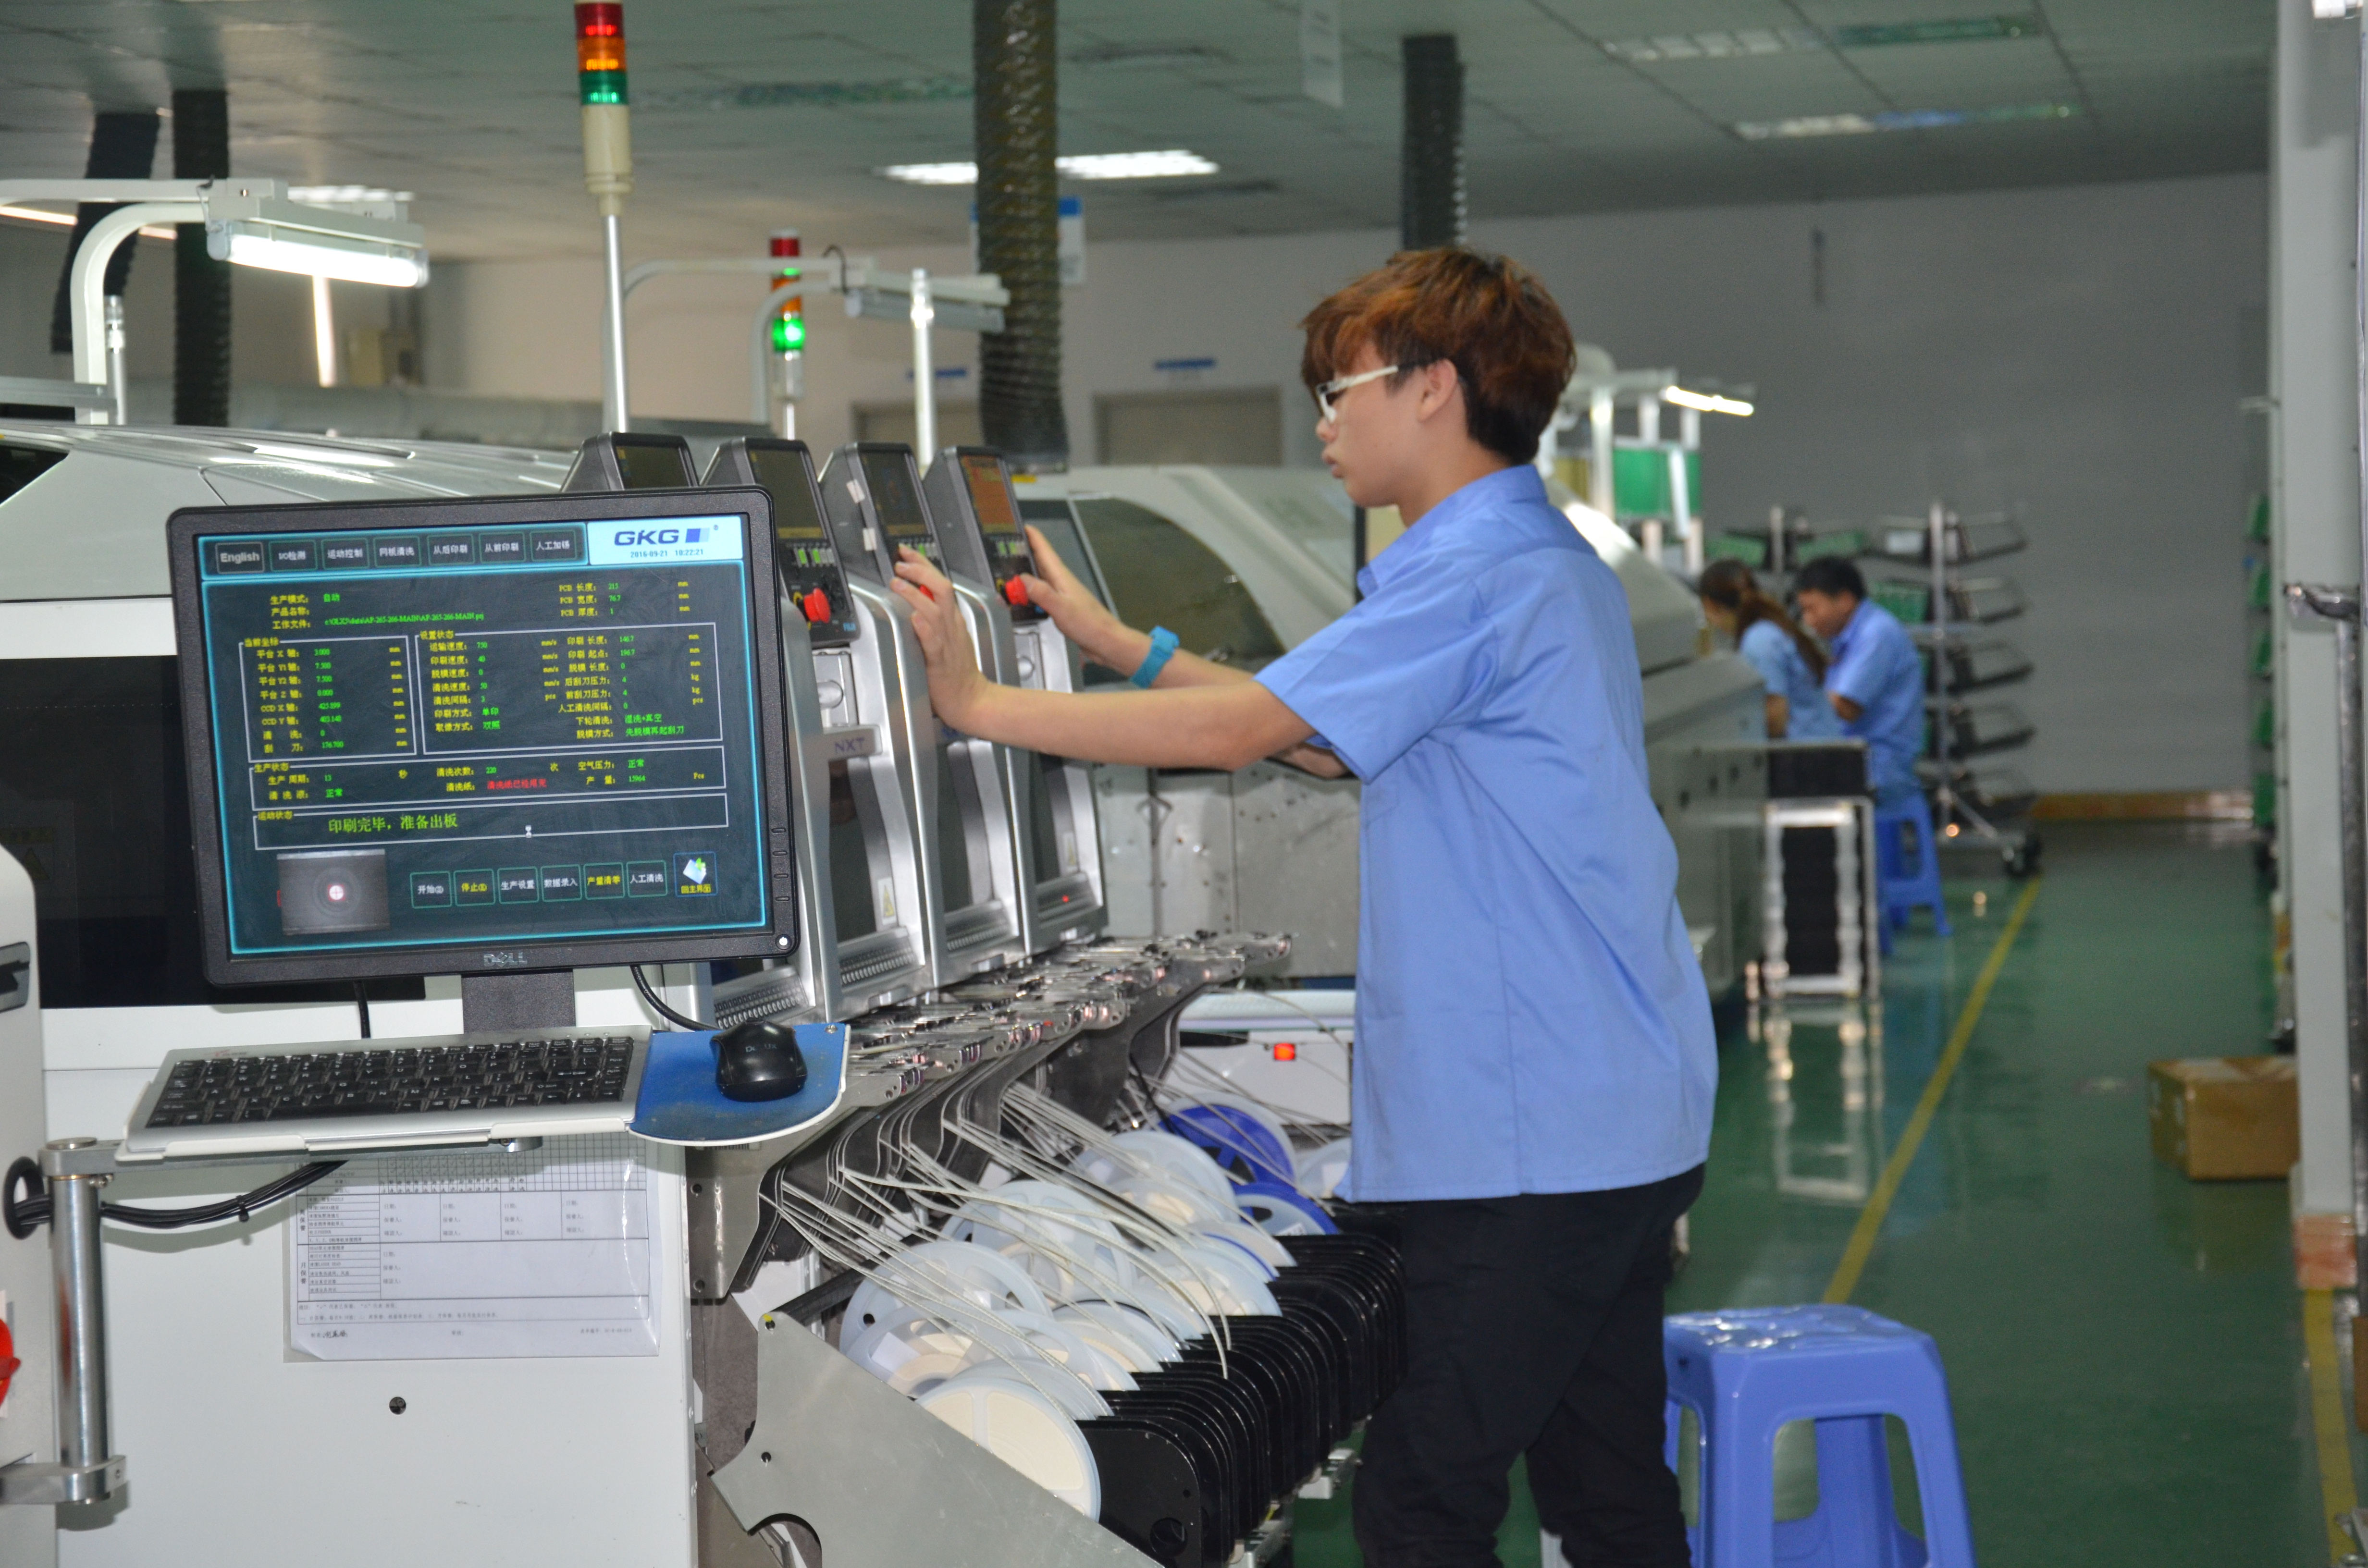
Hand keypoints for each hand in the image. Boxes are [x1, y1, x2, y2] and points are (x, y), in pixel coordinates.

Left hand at [888, 546, 992, 730]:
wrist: (972, 700)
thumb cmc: (959, 673)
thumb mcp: (950, 638)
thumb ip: (937, 619)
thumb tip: (918, 600)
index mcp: (954, 620)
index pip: (940, 583)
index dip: (924, 565)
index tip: (907, 553)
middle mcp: (952, 626)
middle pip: (941, 588)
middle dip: (921, 571)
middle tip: (901, 564)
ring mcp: (947, 642)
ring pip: (935, 610)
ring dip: (916, 594)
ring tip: (898, 583)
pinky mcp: (940, 661)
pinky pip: (933, 640)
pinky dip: (924, 627)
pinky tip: (914, 618)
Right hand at [1020, 523, 1134, 669]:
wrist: (1107, 642)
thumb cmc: (1090, 625)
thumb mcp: (1062, 608)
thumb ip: (1041, 593)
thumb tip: (1021, 578)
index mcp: (1062, 577)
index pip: (1045, 551)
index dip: (1032, 536)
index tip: (1019, 526)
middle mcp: (1061, 583)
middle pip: (1040, 563)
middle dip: (1023, 554)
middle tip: (1005, 549)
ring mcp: (1062, 595)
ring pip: (1039, 579)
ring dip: (1025, 575)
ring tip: (1008, 573)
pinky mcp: (1062, 608)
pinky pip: (1042, 595)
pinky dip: (1030, 594)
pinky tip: (1022, 599)